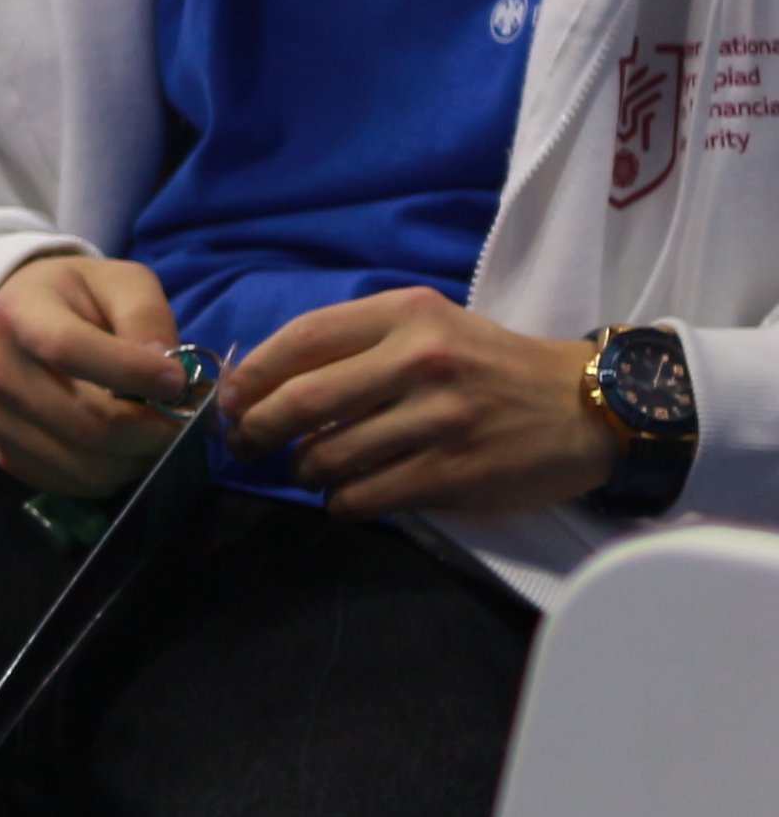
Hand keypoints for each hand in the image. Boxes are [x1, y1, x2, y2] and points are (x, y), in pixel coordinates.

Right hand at [0, 247, 193, 498]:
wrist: (14, 325)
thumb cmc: (76, 299)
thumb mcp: (118, 283)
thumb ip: (146, 317)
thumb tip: (167, 377)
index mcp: (19, 315)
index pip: (71, 351)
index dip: (132, 373)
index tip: (179, 381)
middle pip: (90, 422)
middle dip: (155, 430)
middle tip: (185, 420)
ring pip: (88, 464)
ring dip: (140, 458)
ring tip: (158, 433)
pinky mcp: (6, 455)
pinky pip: (74, 484)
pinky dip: (114, 474)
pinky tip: (125, 448)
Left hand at [217, 293, 614, 520]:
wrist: (589, 406)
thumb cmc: (492, 365)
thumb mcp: (429, 327)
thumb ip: (357, 344)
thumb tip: (267, 381)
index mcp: (405, 315)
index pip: (301, 339)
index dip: (249, 374)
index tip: (228, 400)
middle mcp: (420, 360)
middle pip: (301, 401)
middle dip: (256, 429)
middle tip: (246, 445)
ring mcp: (438, 418)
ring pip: (328, 455)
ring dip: (301, 471)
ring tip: (305, 470)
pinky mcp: (455, 471)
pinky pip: (366, 495)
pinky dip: (340, 502)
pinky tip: (344, 497)